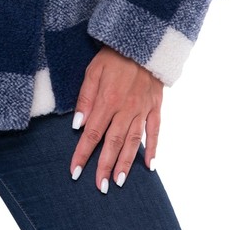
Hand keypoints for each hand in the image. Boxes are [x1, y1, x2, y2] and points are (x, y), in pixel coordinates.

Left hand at [70, 46, 162, 192]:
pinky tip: (150, 166)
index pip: (92, 133)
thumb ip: (85, 98)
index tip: (75, 171)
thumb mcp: (93, 70)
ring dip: (125, 163)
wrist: (142, 42)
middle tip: (99, 187)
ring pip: (133, 142)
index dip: (83, 153)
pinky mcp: (156, 106)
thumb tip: (77, 125)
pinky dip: (154, 149)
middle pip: (113, 143)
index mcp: (108, 100)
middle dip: (104, 166)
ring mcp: (143, 109)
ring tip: (118, 182)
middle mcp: (126, 108)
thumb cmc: (113, 56)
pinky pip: (155, 131)